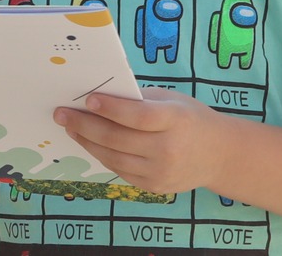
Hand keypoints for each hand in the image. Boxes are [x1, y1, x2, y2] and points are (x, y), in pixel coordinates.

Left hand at [55, 86, 231, 195]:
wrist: (219, 155)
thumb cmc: (189, 118)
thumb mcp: (171, 100)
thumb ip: (138, 99)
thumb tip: (98, 94)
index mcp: (175, 120)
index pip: (138, 117)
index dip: (111, 108)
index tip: (87, 99)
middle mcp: (169, 149)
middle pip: (118, 139)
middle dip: (84, 125)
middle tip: (61, 114)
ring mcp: (161, 172)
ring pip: (114, 157)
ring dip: (87, 141)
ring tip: (70, 127)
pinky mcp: (155, 187)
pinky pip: (120, 170)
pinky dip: (101, 155)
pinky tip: (89, 142)